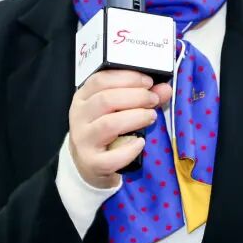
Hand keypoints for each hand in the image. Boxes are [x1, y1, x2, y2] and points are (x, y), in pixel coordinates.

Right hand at [68, 69, 172, 188]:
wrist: (89, 165)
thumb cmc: (104, 132)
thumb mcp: (117, 110)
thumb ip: (141, 97)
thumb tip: (164, 89)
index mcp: (83, 99)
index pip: (100, 80)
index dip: (127, 78)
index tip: (148, 82)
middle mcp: (78, 117)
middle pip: (106, 100)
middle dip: (136, 97)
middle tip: (153, 100)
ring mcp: (83, 140)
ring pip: (109, 124)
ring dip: (135, 118)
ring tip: (151, 117)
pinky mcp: (91, 163)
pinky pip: (112, 157)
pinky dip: (130, 149)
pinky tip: (141, 143)